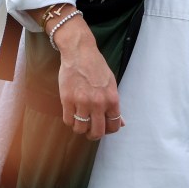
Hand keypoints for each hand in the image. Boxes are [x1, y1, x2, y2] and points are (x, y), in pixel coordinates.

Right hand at [55, 17, 124, 140]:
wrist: (80, 53)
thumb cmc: (96, 66)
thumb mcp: (111, 84)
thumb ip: (114, 105)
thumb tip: (122, 123)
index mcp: (112, 99)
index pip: (114, 126)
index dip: (109, 130)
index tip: (104, 128)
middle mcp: (98, 103)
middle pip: (97, 132)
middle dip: (94, 135)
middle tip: (90, 131)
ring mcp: (82, 102)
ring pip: (80, 129)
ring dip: (80, 128)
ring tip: (80, 121)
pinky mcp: (67, 100)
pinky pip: (68, 120)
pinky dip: (70, 121)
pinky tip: (72, 114)